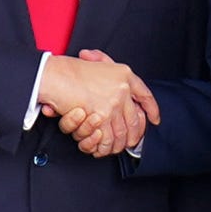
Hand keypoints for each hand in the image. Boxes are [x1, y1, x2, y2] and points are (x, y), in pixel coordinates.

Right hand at [38, 49, 158, 156]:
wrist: (56, 75)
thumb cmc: (71, 69)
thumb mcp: (97, 63)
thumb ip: (108, 66)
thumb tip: (117, 80)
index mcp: (124, 74)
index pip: (145, 95)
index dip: (152, 109)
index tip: (155, 118)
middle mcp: (123, 88)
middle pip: (135, 119)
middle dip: (135, 134)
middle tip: (132, 142)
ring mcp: (113, 103)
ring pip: (122, 132)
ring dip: (118, 144)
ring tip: (114, 148)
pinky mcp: (101, 115)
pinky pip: (108, 137)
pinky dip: (105, 146)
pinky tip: (102, 148)